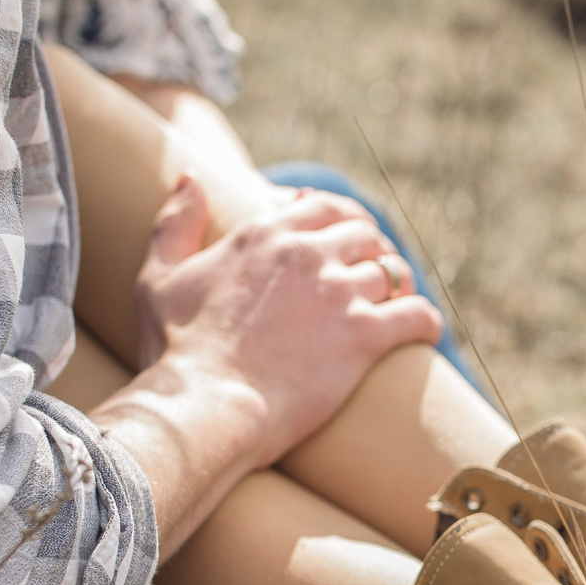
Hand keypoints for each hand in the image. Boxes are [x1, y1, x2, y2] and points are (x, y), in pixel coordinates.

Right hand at [133, 174, 441, 466]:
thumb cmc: (176, 352)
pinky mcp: (364, 336)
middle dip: (374, 250)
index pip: (323, 205)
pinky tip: (426, 333)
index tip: (346, 236)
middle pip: (365, 233)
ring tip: (398, 303)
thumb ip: (174, 224)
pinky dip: (427, 322)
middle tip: (374, 274)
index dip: (341, 218)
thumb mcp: (158, 279)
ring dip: (400, 285)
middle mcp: (308, 253)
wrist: (205, 407)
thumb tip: (191, 178)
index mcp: (264, 233)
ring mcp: (340, 293)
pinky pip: (418, 315)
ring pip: (394, 271)